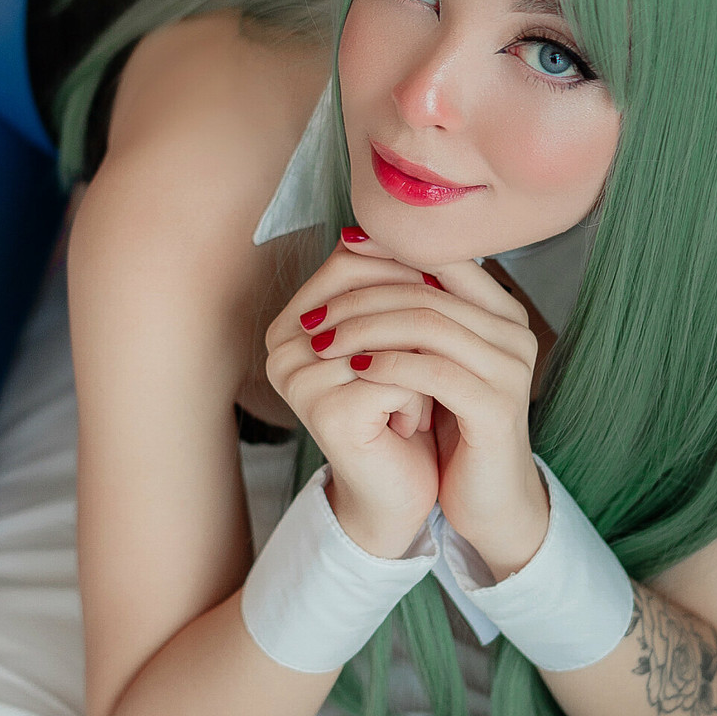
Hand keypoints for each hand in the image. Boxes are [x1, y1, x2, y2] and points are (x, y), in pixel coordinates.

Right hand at [265, 236, 440, 556]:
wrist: (400, 489)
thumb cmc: (399, 409)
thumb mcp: (393, 339)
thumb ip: (387, 286)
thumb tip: (398, 226)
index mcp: (289, 324)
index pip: (349, 262)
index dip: (404, 271)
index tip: (435, 304)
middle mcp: (281, 350)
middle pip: (368, 293)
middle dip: (414, 320)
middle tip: (426, 360)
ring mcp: (299, 381)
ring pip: (390, 337)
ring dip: (420, 366)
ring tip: (417, 397)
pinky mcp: (327, 413)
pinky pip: (398, 378)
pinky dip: (419, 400)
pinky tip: (408, 426)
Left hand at [308, 233, 550, 578]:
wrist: (489, 498)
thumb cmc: (456, 426)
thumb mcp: (435, 360)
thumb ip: (416, 314)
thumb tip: (355, 251)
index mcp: (502, 312)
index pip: (444, 257)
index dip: (390, 249)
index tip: (341, 249)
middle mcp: (514, 332)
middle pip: (428, 290)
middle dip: (363, 297)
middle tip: (315, 314)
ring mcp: (510, 368)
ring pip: (429, 325)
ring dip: (366, 329)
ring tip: (323, 342)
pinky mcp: (497, 407)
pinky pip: (434, 372)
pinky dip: (389, 366)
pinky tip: (355, 371)